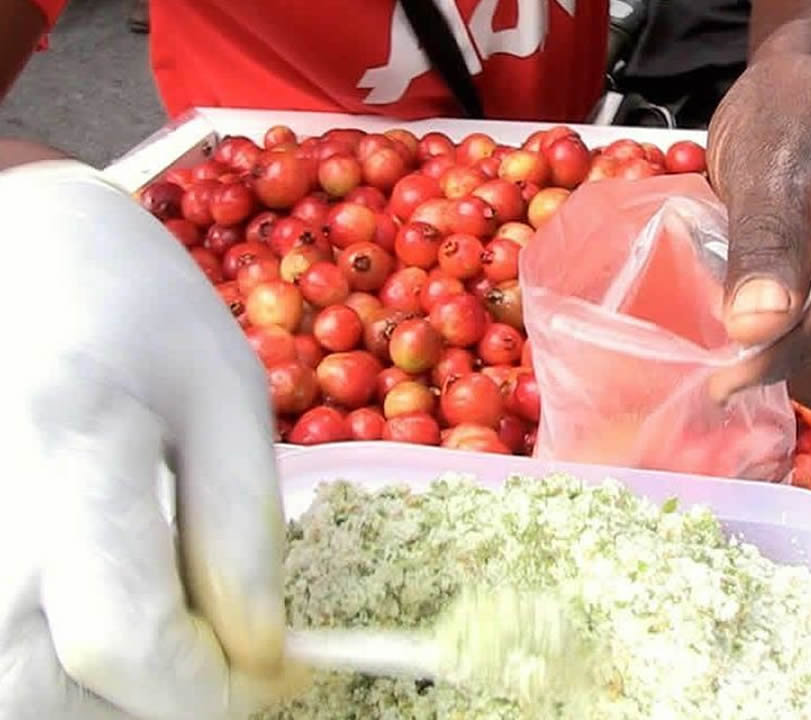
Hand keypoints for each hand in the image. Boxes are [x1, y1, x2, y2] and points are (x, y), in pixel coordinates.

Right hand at [0, 162, 298, 718]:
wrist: (11, 246)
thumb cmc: (133, 306)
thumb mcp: (227, 397)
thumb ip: (242, 533)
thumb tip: (258, 659)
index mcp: (72, 447)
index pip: (126, 641)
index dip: (206, 692)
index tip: (265, 678)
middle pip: (43, 700)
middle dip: (152, 704)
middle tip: (211, 660)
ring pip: (12, 698)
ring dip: (98, 699)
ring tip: (160, 636)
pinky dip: (52, 668)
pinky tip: (98, 618)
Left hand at [707, 52, 810, 421]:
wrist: (803, 100)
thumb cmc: (789, 113)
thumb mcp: (766, 162)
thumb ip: (766, 242)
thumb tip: (759, 330)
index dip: (793, 348)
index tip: (726, 373)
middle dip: (804, 364)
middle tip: (735, 340)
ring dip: (806, 370)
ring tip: (755, 317)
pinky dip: (810, 363)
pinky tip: (775, 320)